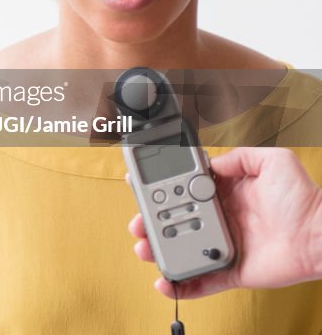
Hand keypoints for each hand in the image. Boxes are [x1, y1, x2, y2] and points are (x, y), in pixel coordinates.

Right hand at [128, 147, 321, 298]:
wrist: (321, 237)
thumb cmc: (304, 200)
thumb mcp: (273, 161)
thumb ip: (239, 156)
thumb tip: (210, 162)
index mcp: (225, 194)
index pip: (184, 190)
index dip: (161, 190)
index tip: (141, 188)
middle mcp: (221, 219)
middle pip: (174, 221)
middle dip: (151, 223)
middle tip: (138, 224)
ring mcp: (223, 245)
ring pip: (182, 250)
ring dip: (159, 251)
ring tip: (145, 249)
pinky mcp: (230, 271)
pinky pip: (201, 281)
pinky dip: (182, 285)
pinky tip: (166, 281)